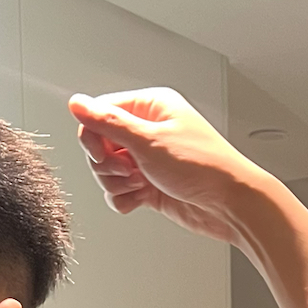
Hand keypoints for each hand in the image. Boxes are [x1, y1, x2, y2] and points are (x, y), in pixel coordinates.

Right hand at [68, 88, 257, 242]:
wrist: (230, 204)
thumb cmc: (204, 166)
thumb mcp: (148, 140)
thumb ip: (107, 122)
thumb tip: (78, 104)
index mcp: (151, 107)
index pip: (100, 113)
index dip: (94, 137)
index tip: (102, 153)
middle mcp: (148, 131)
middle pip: (100, 145)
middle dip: (107, 165)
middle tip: (130, 171)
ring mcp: (148, 159)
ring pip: (107, 171)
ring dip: (117, 183)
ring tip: (141, 184)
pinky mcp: (149, 184)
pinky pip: (119, 191)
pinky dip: (125, 199)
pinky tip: (142, 199)